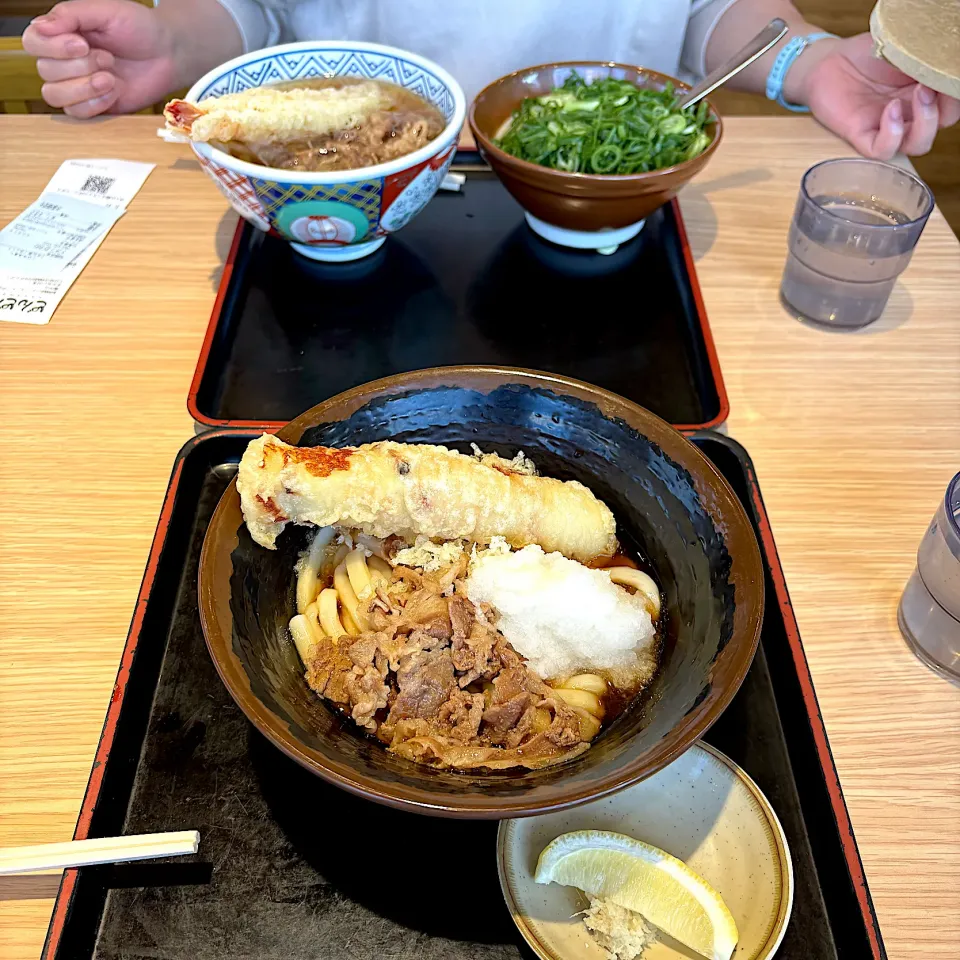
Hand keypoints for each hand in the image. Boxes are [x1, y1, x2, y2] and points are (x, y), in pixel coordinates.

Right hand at [21, 0, 176, 117]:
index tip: (82, 44)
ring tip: (110, 78)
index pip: (32, 43)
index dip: (53, 48)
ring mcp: (77, 85)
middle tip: (108, 58)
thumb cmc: (139, 29)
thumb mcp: (105, 11)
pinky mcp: (94, 106)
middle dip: (79, 66)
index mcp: (61, 33)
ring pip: (54, 95)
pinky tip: (114, 91)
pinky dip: (95, 103)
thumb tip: (40, 26)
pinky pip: (77, 113)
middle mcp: (64, 60)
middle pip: (45, 71)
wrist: (168, 55)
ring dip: (84, 88)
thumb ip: (71, 15)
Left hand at [792, 33, 959, 158]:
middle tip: (933, 84)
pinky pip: (884, 149)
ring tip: (920, 93)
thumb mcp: (905, 51)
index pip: (951, 104)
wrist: (829, 62)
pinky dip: (893, 133)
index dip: (955, 94)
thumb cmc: (867, 56)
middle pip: (941, 124)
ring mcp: (887, 127)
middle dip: (945, 106)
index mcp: (925, 94)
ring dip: (926, 121)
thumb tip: (947, 64)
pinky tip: (891, 109)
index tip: (950, 76)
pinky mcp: (862, 136)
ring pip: (918, 144)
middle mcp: (910, 114)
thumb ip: (925, 62)